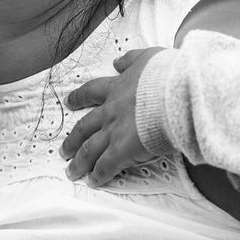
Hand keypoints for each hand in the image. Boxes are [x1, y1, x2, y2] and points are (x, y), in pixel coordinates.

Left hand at [59, 47, 164, 185]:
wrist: (176, 94)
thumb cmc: (167, 75)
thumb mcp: (147, 57)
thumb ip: (131, 59)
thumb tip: (117, 61)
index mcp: (117, 88)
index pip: (91, 92)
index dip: (79, 98)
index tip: (69, 102)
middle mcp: (110, 111)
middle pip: (84, 127)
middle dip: (72, 140)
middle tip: (63, 149)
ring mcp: (114, 132)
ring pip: (89, 149)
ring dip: (79, 162)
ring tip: (71, 171)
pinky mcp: (123, 150)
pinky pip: (106, 166)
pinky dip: (98, 175)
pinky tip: (93, 182)